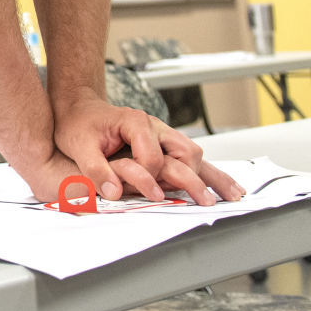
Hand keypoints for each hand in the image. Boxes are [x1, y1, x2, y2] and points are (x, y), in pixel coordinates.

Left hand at [54, 95, 243, 205]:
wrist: (78, 109)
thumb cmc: (78, 124)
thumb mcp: (79, 145)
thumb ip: (95, 168)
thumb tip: (114, 193)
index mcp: (135, 122)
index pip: (154, 157)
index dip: (150, 178)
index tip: (146, 194)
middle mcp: (154, 126)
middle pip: (185, 151)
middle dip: (194, 177)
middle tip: (206, 201)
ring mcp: (161, 134)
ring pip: (194, 153)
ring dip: (211, 175)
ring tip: (233, 196)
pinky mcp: (162, 143)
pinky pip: (189, 157)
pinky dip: (207, 172)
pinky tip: (224, 186)